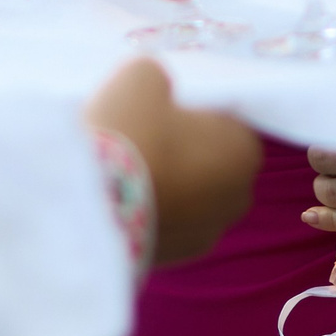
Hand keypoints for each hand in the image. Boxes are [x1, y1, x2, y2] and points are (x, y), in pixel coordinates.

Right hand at [87, 59, 261, 265]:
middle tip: (142, 134)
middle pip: (210, 161)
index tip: (162, 108)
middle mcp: (237, 197)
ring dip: (167, 182)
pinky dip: (150, 210)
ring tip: (125, 166)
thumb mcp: (144, 75)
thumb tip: (157, 92)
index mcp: (245, 150)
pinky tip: (119, 195)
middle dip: (183, 149)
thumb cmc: (130, 132)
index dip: (194, 111)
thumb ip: (161, 80)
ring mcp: (206, 235)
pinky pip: (166, 222)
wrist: (90, 207)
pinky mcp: (174, 260)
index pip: (226, 121)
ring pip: (189, 196)